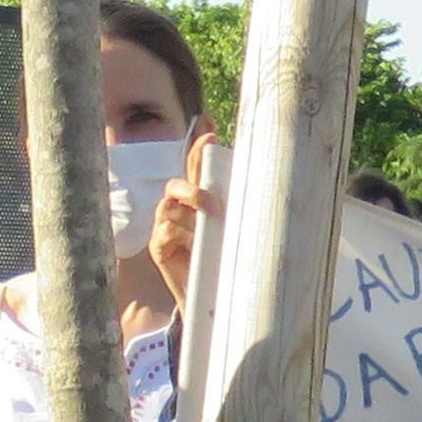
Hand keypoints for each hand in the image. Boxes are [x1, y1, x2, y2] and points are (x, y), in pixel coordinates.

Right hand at [146, 126, 221, 304]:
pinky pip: (165, 230)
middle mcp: (178, 208)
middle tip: (212, 202)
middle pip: (178, 183)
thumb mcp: (232, 229)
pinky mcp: (157, 245)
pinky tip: (191, 244)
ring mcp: (165, 226)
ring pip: (173, 207)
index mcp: (197, 199)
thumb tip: (263, 184)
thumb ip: (236, 206)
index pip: (196, 165)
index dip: (198, 145)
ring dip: (191, 219)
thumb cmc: (223, 261)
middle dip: (193, 186)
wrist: (210, 298)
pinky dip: (179, 234)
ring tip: (207, 232)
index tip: (208, 124)